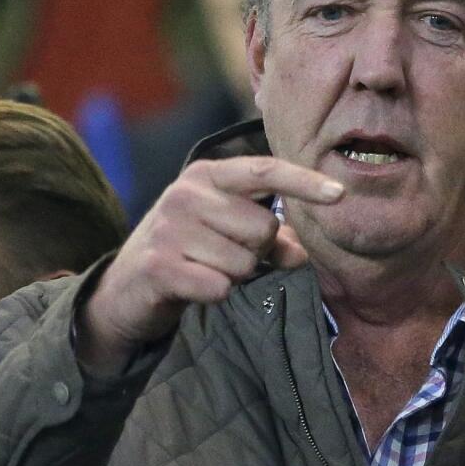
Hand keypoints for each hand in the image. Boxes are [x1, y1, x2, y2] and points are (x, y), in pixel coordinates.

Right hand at [78, 156, 342, 373]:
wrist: (123, 291)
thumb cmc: (187, 254)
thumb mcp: (226, 236)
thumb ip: (269, 240)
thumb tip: (302, 255)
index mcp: (207, 176)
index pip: (265, 171)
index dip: (305, 183)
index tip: (341, 194)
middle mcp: (186, 193)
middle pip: (263, 228)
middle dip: (256, 252)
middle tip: (222, 256)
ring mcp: (169, 228)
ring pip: (244, 262)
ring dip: (233, 276)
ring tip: (203, 270)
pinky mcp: (159, 265)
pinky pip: (220, 286)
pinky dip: (215, 294)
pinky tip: (192, 287)